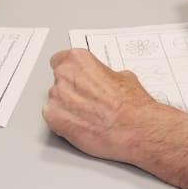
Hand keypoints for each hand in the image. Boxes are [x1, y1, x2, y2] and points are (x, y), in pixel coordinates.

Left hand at [42, 49, 164, 162]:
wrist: (135, 129)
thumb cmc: (132, 105)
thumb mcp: (122, 76)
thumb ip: (102, 74)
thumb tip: (101, 80)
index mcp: (79, 59)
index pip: (60, 60)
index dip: (71, 72)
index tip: (76, 79)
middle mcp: (64, 75)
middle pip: (58, 81)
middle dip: (70, 90)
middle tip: (87, 101)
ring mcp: (57, 97)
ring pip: (55, 100)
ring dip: (66, 107)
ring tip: (87, 116)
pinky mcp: (54, 119)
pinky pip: (52, 118)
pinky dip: (63, 122)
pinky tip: (80, 125)